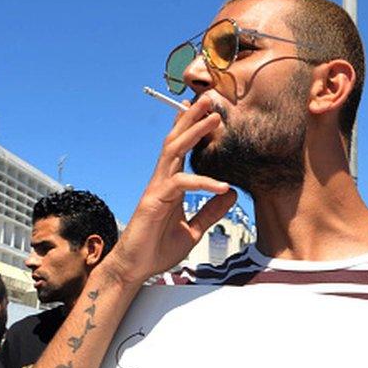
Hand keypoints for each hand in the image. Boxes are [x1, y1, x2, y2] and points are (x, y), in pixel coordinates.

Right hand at [104, 97, 236, 285]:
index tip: (210, 113)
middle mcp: (162, 180)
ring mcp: (156, 188)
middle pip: (176, 140)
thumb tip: (231, 194)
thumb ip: (210, 212)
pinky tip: (222, 187)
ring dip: (194, 132)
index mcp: (171, 184)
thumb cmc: (158, 249)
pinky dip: (203, 183)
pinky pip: (181, 185)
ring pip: (174, 151)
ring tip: (214, 118)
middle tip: (210, 98)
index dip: (194, 129)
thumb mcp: (193, 230)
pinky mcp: (154, 202)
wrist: (136, 268)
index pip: (183, 149)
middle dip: (192, 118)